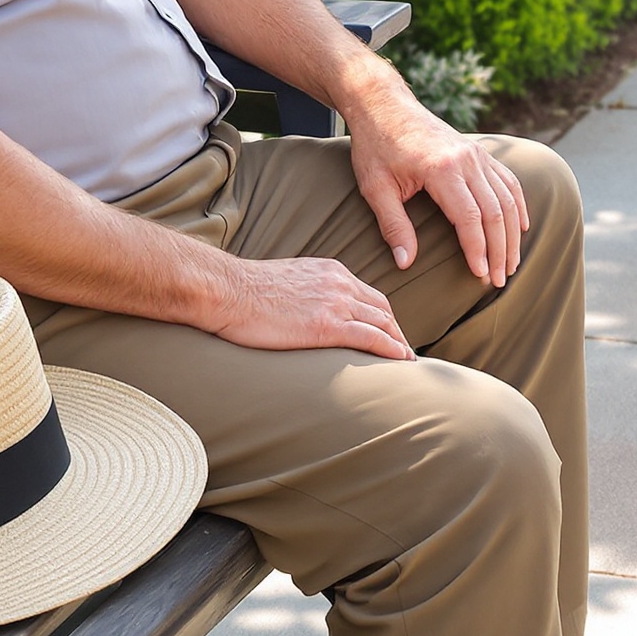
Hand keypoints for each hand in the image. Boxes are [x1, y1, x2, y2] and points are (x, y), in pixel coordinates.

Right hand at [209, 255, 413, 360]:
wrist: (229, 290)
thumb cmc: (247, 291)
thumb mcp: (289, 281)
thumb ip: (309, 292)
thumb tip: (310, 311)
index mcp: (330, 271)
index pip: (369, 295)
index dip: (384, 317)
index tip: (389, 335)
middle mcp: (339, 282)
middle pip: (383, 308)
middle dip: (397, 332)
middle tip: (404, 353)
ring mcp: (335, 302)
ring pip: (382, 323)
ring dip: (399, 344)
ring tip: (407, 364)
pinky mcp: (326, 325)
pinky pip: (370, 337)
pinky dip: (390, 350)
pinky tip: (401, 361)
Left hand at [345, 75, 529, 286]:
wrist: (383, 102)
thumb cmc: (375, 145)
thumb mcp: (375, 187)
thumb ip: (393, 225)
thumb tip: (405, 263)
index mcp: (441, 169)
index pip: (470, 218)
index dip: (478, 251)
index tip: (480, 277)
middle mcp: (466, 159)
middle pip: (495, 212)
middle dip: (500, 250)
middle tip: (499, 281)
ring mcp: (476, 153)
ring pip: (506, 198)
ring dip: (512, 234)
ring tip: (510, 264)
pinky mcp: (478, 151)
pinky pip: (507, 180)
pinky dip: (517, 204)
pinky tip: (520, 226)